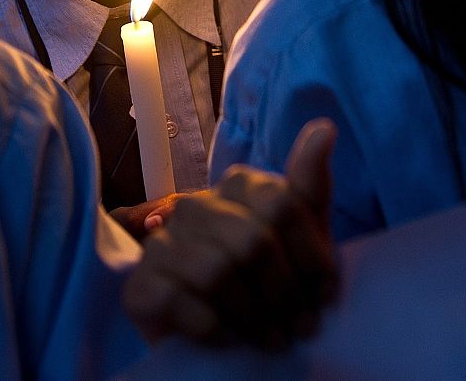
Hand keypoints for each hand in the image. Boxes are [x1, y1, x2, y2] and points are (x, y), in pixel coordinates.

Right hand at [124, 119, 337, 349]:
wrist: (216, 332)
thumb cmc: (268, 281)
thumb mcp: (302, 237)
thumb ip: (309, 185)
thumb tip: (325, 127)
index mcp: (238, 186)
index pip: (284, 206)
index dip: (312, 257)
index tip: (324, 294)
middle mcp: (195, 205)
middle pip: (254, 242)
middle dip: (285, 294)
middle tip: (299, 326)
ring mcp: (162, 242)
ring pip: (218, 273)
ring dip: (254, 317)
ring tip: (271, 338)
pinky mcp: (141, 286)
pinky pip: (183, 304)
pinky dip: (216, 330)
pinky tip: (230, 338)